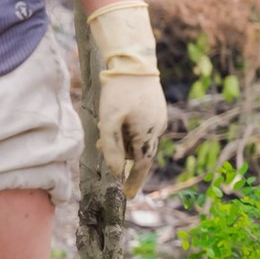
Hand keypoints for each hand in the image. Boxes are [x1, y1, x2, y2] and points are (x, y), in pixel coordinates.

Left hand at [86, 0, 166, 197]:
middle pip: (139, 152)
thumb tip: (115, 172)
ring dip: (123, 140)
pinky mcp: (156, 108)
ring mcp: (159, 117)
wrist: (134, 62)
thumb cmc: (118, 92)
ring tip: (106, 126)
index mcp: (147, 134)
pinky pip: (143, 127)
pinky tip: (118, 117)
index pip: (141, 166)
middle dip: (121, 154)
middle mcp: (158, 128)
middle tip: (100, 145)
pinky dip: (129, 129)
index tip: (129, 196)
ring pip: (140, 139)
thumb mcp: (108, 122)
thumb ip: (111, 149)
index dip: (134, 182)